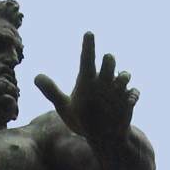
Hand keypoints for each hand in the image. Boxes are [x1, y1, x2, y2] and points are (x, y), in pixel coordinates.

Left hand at [35, 32, 139, 146]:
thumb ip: (52, 92)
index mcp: (88, 80)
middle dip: (109, 61)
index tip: (88, 34)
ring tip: (120, 81)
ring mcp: (117, 91)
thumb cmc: (83, 117)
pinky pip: (134, 94)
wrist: (101, 135)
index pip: (87, 59)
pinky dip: (133, 95)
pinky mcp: (128, 101)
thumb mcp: (66, 108)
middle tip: (107, 59)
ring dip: (123, 76)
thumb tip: (36, 77)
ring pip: (124, 75)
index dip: (88, 46)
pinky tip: (130, 101)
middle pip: (109, 62)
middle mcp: (104, 81)